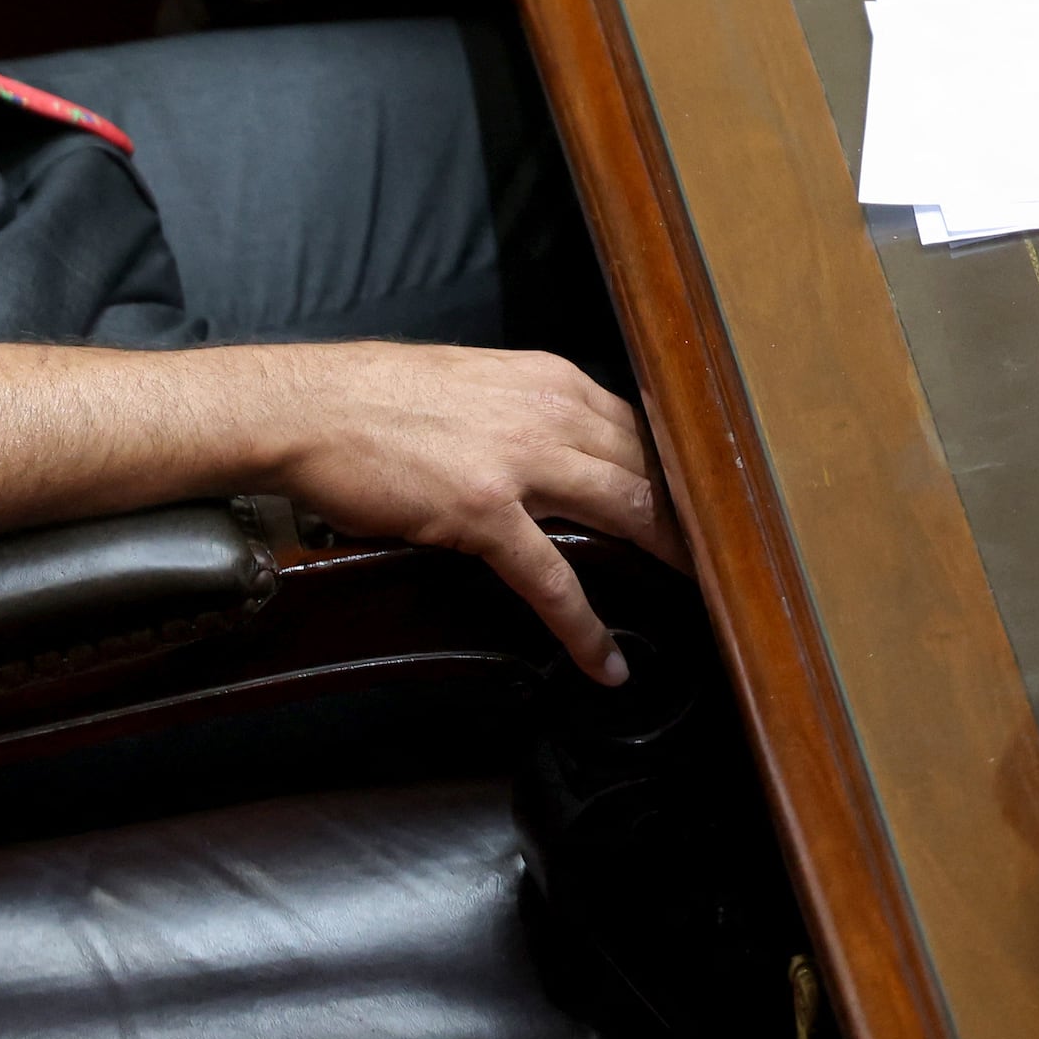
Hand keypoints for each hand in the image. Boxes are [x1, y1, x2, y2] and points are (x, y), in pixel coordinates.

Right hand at [250, 343, 673, 683]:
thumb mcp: (472, 381)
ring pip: (626, 511)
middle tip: (729, 559)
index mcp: (549, 377)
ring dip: (668, 560)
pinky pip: (553, 579)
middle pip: (651, 467)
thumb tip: (558, 443)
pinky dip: (585, 626)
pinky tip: (604, 661)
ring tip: (702, 600)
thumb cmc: (376, 397)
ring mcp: (520, 461)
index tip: (708, 505)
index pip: (643, 425)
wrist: (309, 406)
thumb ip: (526, 408)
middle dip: (696, 516)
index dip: (681, 470)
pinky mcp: (484, 510)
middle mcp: (549, 410)